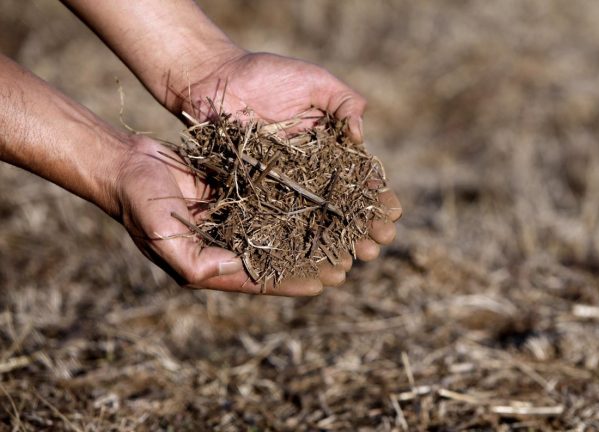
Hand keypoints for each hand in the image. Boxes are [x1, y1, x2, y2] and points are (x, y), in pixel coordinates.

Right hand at [117, 136, 361, 294]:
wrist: (125, 164)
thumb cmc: (140, 205)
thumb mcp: (164, 240)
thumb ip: (198, 262)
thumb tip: (240, 267)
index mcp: (210, 264)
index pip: (261, 278)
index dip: (294, 282)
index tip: (327, 282)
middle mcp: (225, 244)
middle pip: (275, 257)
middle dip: (309, 260)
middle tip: (347, 261)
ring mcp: (230, 218)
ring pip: (276, 229)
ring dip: (306, 232)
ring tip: (342, 233)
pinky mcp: (233, 192)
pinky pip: (268, 200)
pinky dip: (292, 203)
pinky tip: (319, 199)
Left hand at [171, 50, 401, 287]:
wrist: (213, 80)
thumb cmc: (267, 75)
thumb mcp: (315, 81)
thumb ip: (343, 102)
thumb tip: (361, 135)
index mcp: (329, 147)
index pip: (359, 177)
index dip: (377, 196)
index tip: (394, 213)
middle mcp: (310, 171)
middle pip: (341, 204)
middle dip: (362, 226)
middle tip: (378, 245)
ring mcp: (282, 185)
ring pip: (313, 218)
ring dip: (336, 239)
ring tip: (355, 258)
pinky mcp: (254, 193)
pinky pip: (276, 218)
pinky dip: (294, 237)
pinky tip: (311, 256)